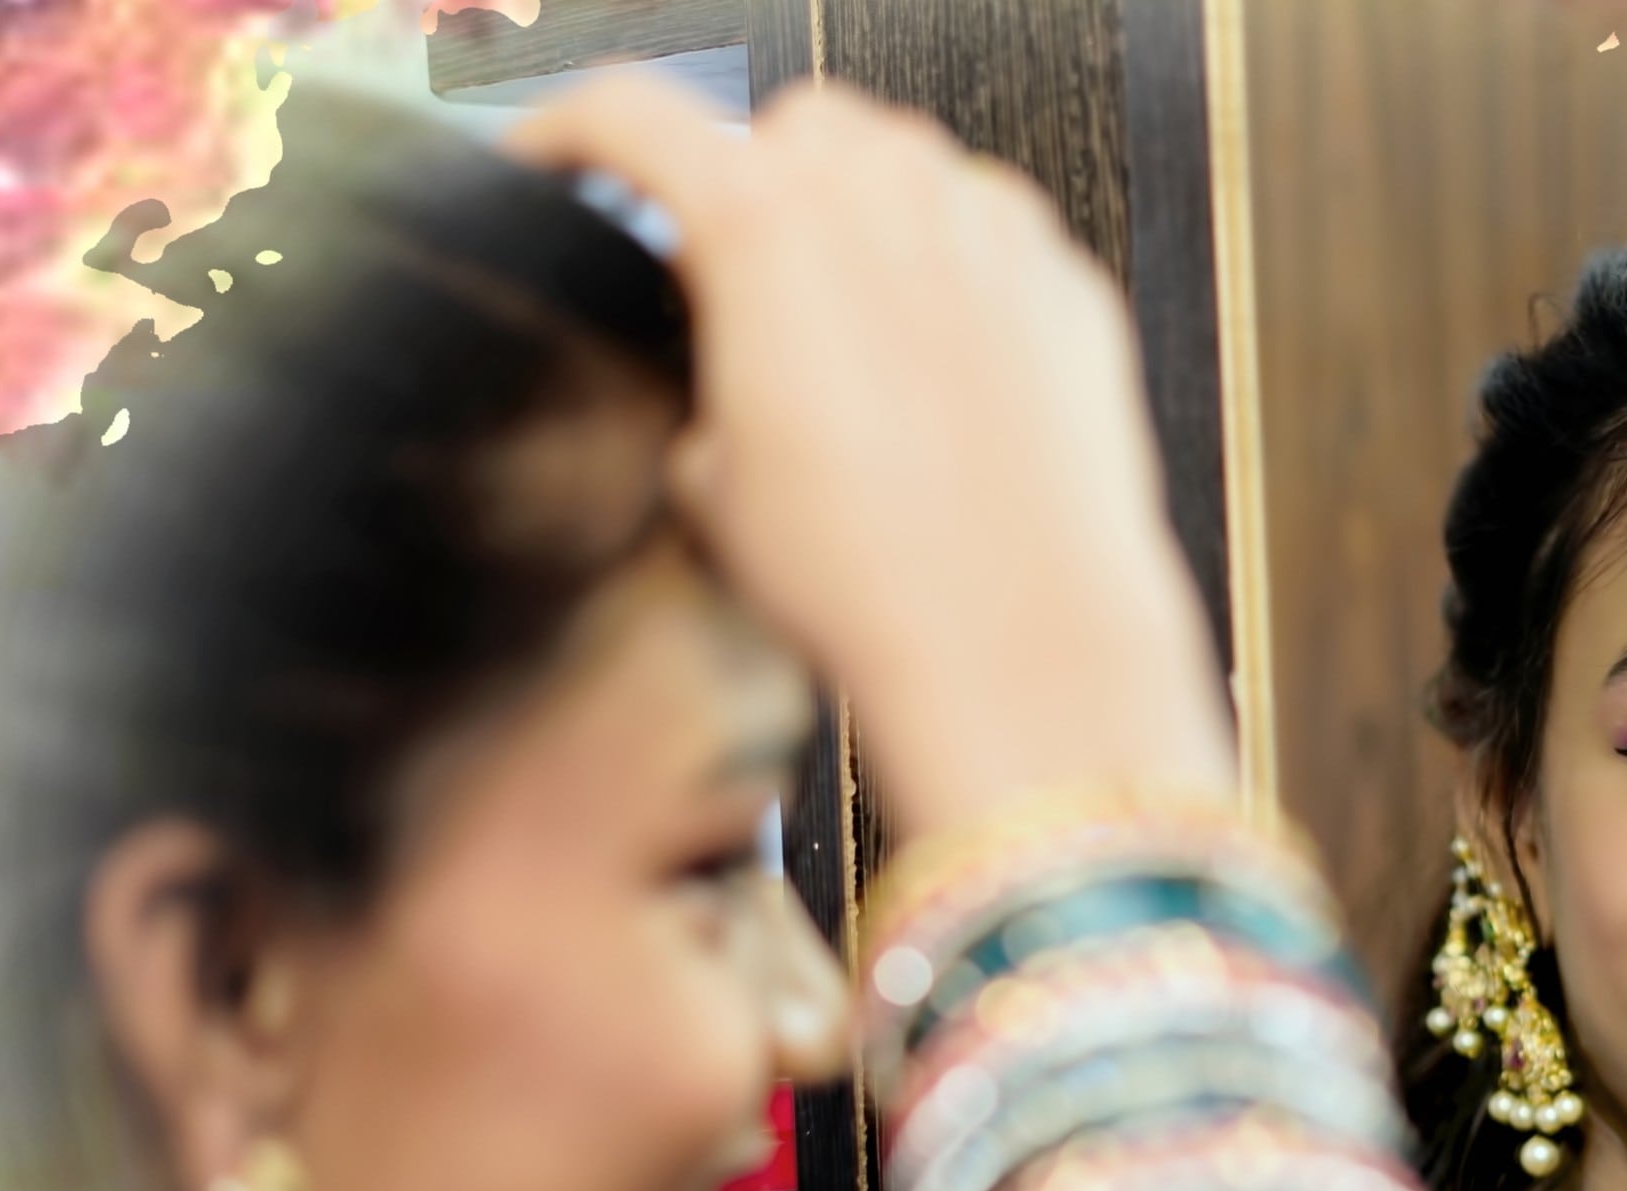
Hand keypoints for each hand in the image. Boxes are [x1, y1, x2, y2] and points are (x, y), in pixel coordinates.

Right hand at [504, 77, 1234, 842]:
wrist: (1018, 640)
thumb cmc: (868, 573)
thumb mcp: (711, 477)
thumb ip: (701, 365)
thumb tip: (725, 357)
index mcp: (764, 219)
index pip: (631, 115)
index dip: (569, 133)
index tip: (559, 159)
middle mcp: (886, 193)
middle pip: (790, 130)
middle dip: (756, 187)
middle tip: (741, 288)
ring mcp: (991, 228)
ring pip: (904, 171)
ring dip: (862, 227)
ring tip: (850, 351)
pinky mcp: (1068, 283)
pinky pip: (989, 244)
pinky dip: (954, 282)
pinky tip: (941, 384)